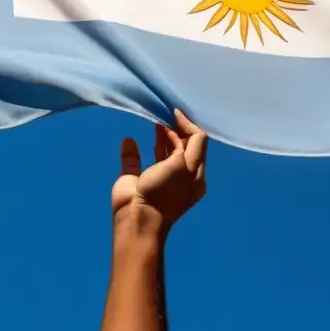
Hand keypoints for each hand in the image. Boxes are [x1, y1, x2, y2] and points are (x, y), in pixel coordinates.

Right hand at [112, 109, 207, 241]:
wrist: (138, 218)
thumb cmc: (165, 191)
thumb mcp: (182, 165)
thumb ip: (181, 144)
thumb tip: (169, 128)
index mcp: (195, 174)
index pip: (198, 142)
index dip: (188, 125)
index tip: (175, 111)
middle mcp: (180, 173)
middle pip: (182, 144)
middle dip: (176, 127)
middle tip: (165, 111)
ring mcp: (158, 176)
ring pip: (163, 150)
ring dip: (161, 134)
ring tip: (154, 119)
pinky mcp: (137, 178)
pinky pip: (136, 158)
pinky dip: (135, 147)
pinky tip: (131, 138)